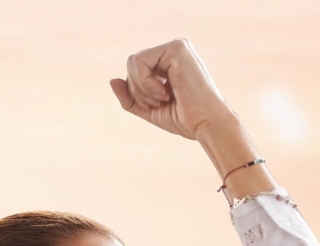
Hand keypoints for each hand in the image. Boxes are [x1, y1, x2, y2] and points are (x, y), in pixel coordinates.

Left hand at [109, 38, 234, 140]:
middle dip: (137, 89)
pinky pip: (140, 62)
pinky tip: (165, 93)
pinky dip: (145, 83)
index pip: (135, 68)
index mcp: (169, 61)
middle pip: (132, 63)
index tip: (155, 105)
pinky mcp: (176, 48)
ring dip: (141, 88)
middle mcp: (173, 49)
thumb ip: (129, 97)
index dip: (136, 91)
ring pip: (133, 61)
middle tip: (157, 103)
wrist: (207, 124)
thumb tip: (112, 80)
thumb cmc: (184, 119)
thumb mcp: (149, 109)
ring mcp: (176, 46)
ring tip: (162, 99)